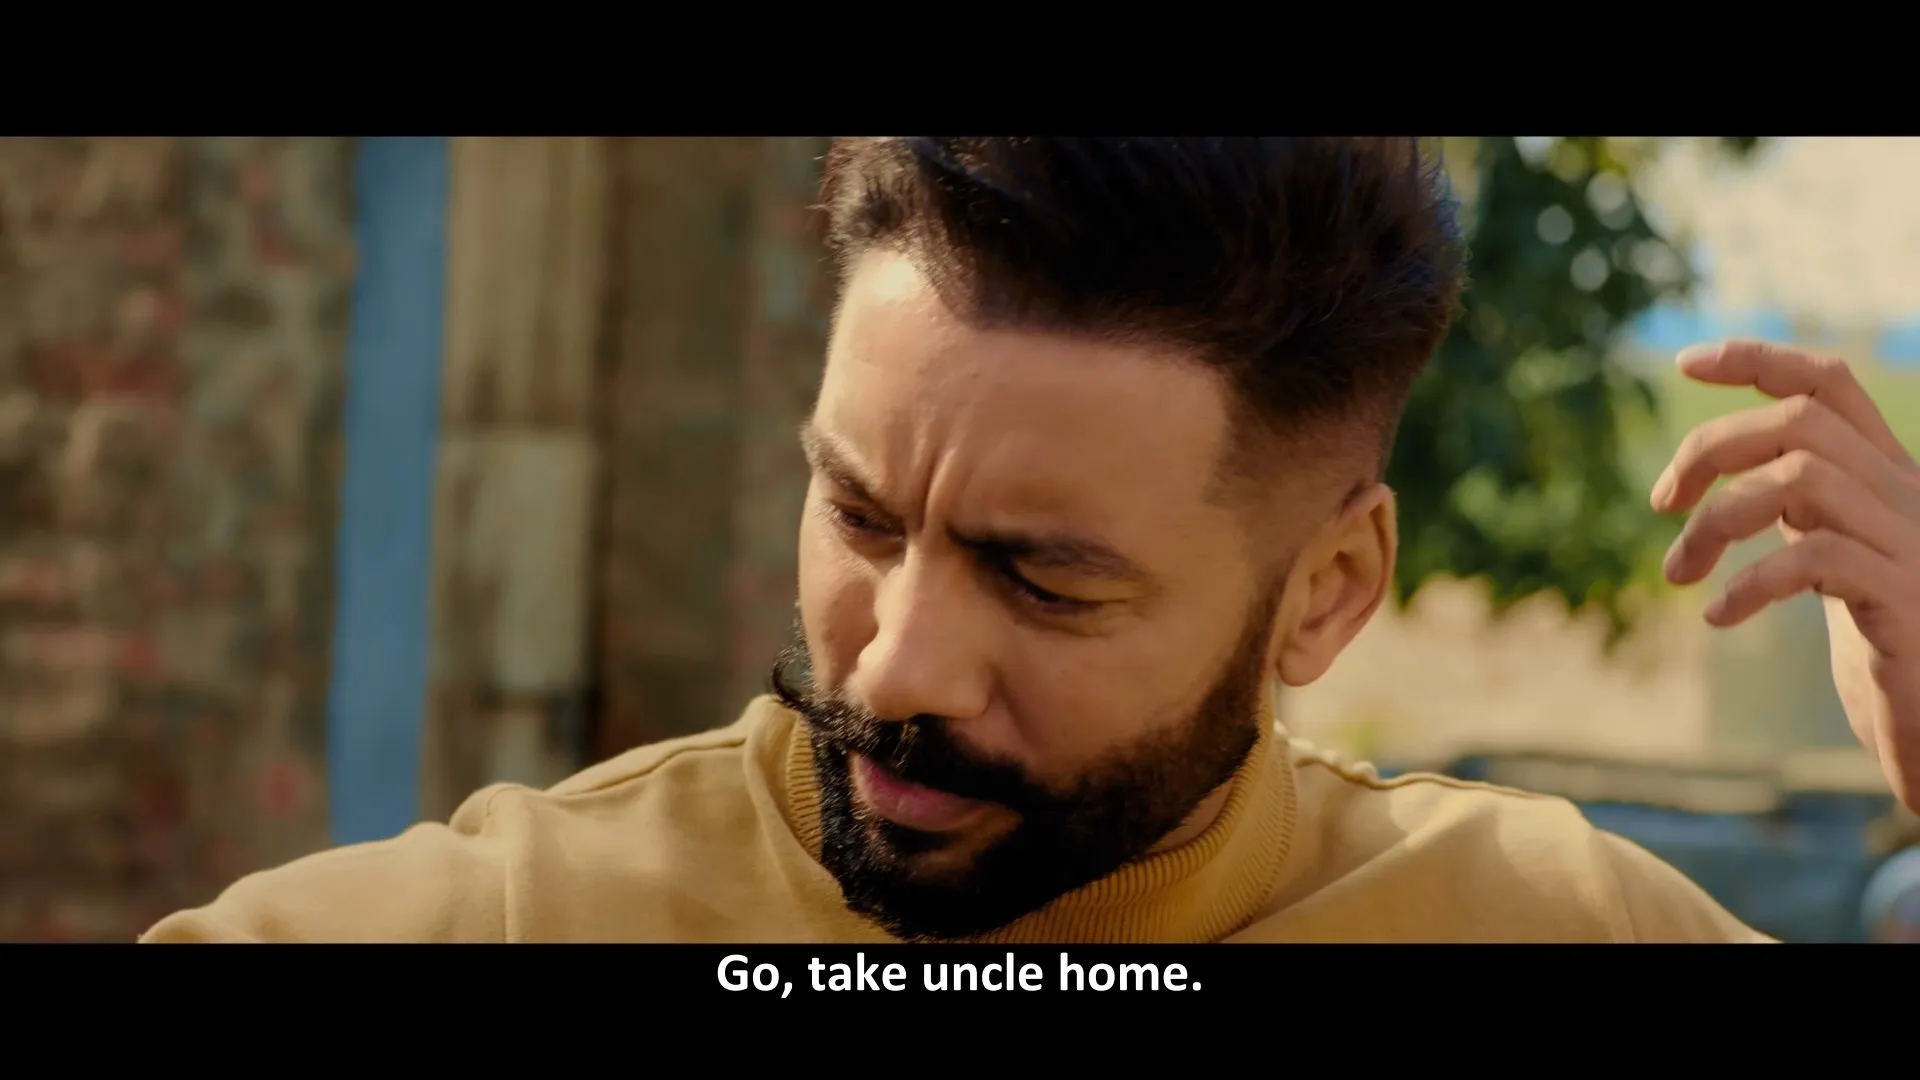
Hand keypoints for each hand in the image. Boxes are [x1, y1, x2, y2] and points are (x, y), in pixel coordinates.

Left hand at [1651, 340, 1919, 809]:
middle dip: (1711, 448)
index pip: (1829, 383)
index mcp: (1888, 479)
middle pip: (1799, 422)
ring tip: (1679, 574)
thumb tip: (1732, 488)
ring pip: (1800, 480)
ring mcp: (1911, 546)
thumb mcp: (1838, 567)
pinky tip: (1718, 615)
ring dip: (1716, 520)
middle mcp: (1907, 497)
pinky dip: (1751, 582)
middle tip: (1660, 503)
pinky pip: (1816, 560)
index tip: (1687, 362)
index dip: (1758, 359)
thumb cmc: (1889, 653)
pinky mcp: (1903, 600)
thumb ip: (1804, 518)